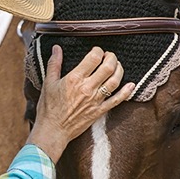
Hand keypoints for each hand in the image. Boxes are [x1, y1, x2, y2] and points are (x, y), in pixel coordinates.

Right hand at [28, 45, 134, 161]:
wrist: (53, 130)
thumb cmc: (48, 108)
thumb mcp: (48, 83)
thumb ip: (54, 64)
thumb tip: (56, 48)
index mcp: (75, 79)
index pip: (94, 58)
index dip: (98, 51)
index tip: (97, 51)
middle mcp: (87, 88)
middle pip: (108, 67)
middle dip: (111, 57)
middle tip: (109, 56)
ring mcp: (95, 100)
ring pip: (115, 81)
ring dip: (119, 70)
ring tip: (117, 66)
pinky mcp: (99, 111)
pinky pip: (117, 100)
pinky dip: (126, 92)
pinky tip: (131, 85)